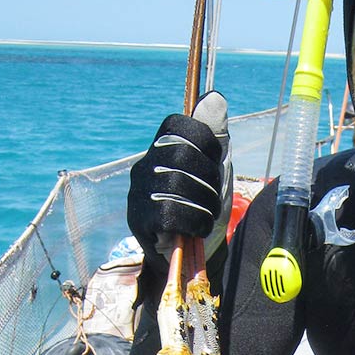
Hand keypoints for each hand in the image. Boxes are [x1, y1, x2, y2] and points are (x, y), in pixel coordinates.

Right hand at [127, 91, 232, 270]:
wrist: (190, 256)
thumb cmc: (200, 210)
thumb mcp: (215, 172)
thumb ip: (216, 137)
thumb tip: (215, 98)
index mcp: (161, 150)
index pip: (176, 124)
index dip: (204, 139)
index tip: (216, 162)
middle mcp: (144, 166)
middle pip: (180, 153)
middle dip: (209, 177)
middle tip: (215, 195)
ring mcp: (138, 193)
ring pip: (177, 184)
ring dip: (205, 203)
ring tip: (209, 215)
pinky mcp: (138, 221)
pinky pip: (170, 212)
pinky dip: (194, 221)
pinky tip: (199, 228)